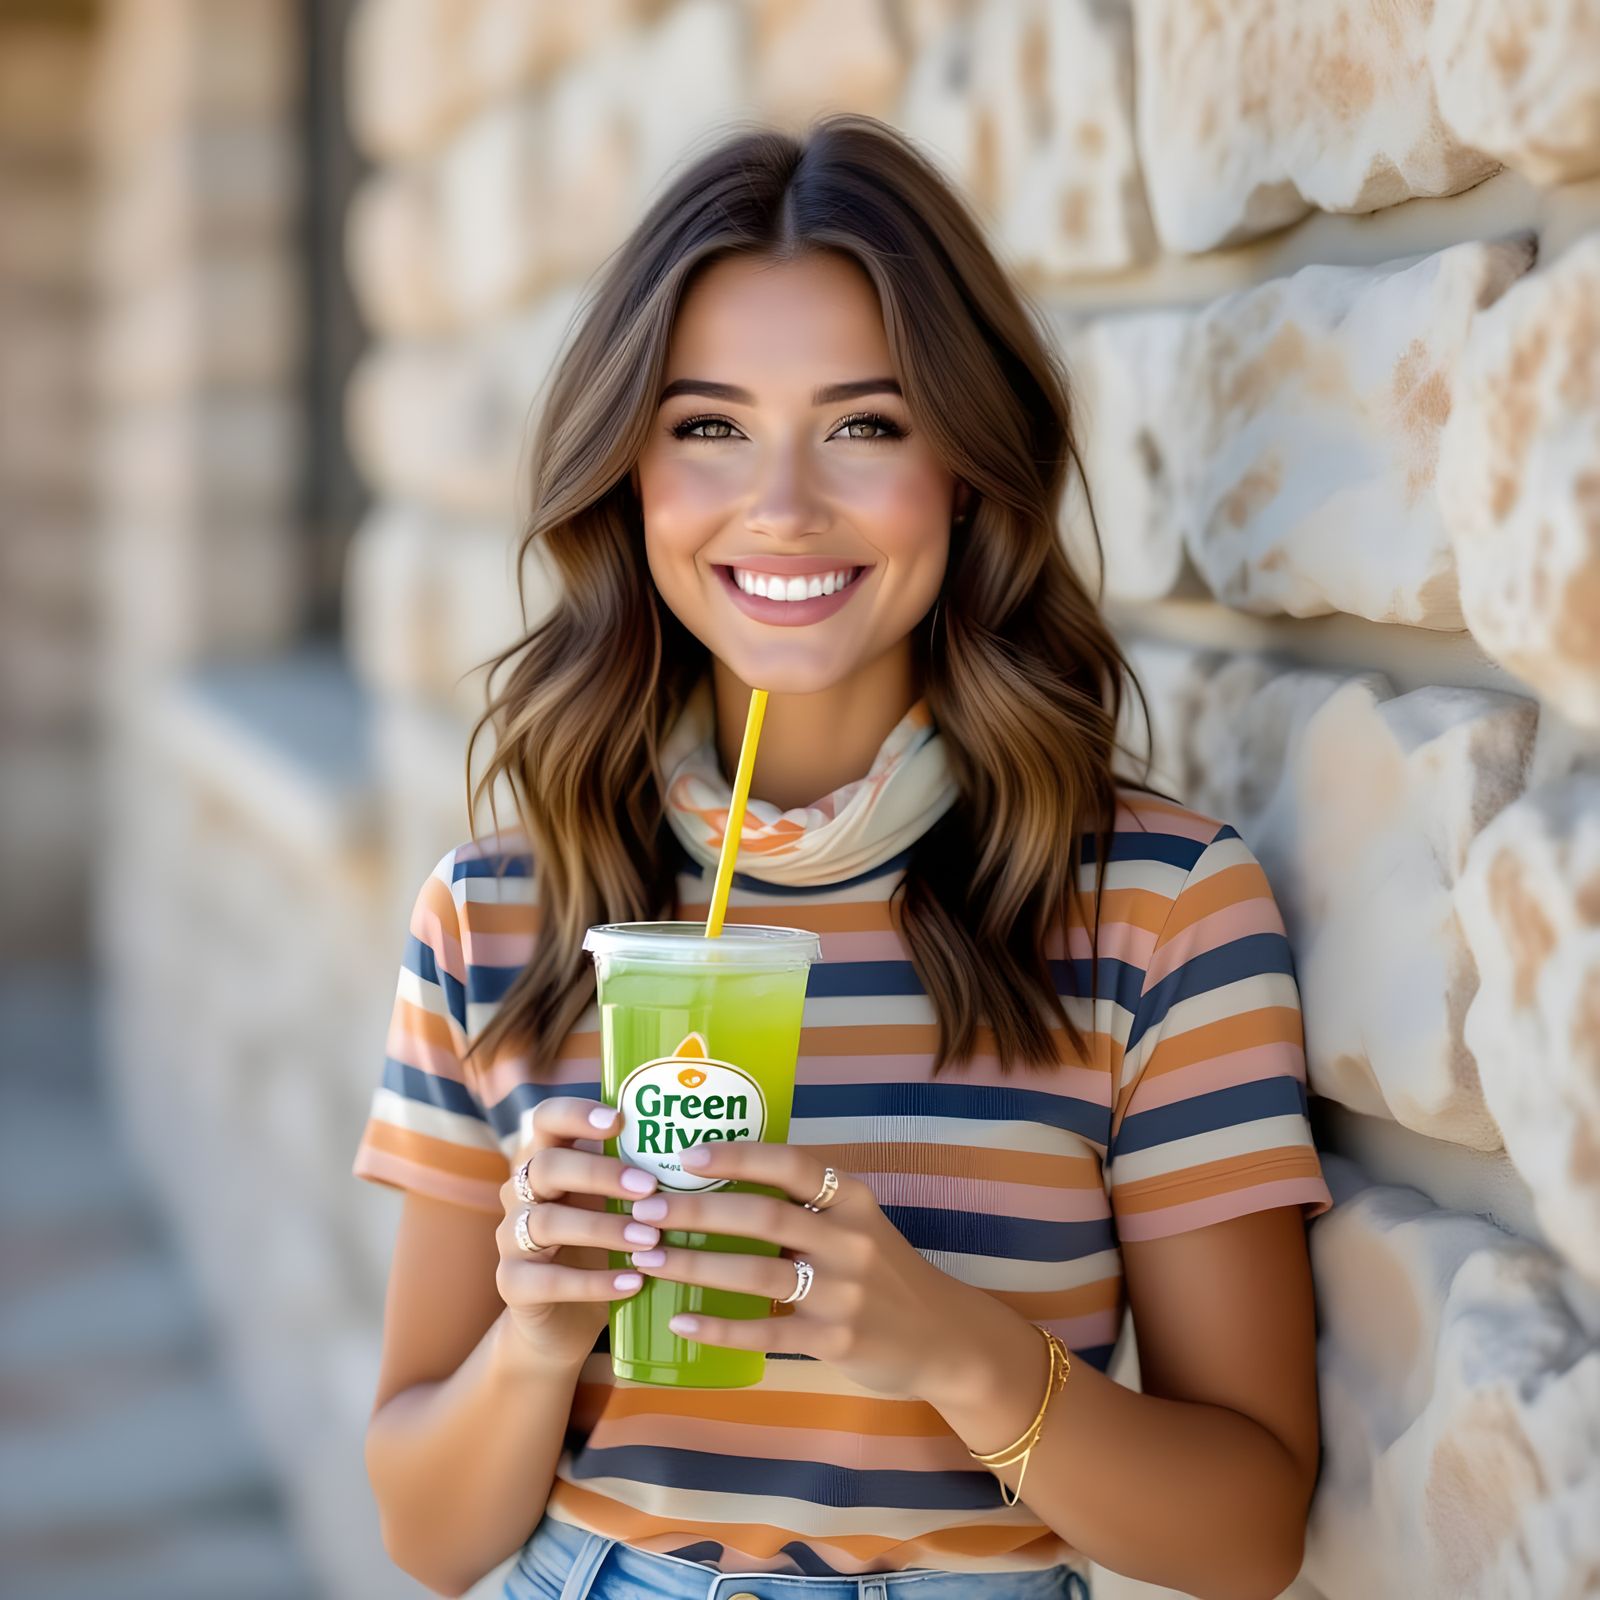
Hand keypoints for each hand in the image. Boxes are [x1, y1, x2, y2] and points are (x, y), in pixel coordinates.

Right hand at [494, 1097, 661, 1368]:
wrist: (562, 1320)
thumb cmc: (601, 1246)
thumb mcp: (617, 1205)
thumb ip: (639, 1175)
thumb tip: (704, 1147)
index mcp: (548, 1160)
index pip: (547, 1119)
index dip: (576, 1113)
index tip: (619, 1119)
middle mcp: (521, 1193)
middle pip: (546, 1166)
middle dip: (600, 1173)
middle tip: (650, 1187)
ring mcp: (511, 1238)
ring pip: (547, 1222)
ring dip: (603, 1228)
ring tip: (650, 1239)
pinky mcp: (512, 1285)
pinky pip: (546, 1279)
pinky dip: (594, 1281)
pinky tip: (633, 1281)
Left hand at [623, 1138, 980, 1399]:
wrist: (942, 1338)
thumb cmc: (884, 1272)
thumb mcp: (857, 1225)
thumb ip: (806, 1206)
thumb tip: (721, 1180)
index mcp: (853, 1200)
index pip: (791, 1164)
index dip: (737, 1156)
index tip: (685, 1155)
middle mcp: (849, 1240)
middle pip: (764, 1217)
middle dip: (698, 1211)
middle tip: (646, 1209)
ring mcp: (843, 1293)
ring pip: (758, 1274)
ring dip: (697, 1264)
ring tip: (648, 1258)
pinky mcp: (834, 1339)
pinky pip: (765, 1332)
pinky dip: (718, 1326)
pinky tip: (680, 1319)